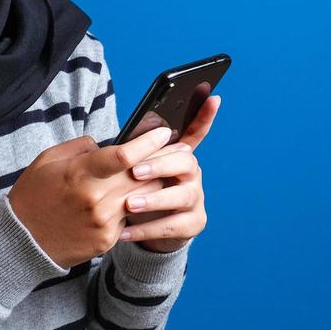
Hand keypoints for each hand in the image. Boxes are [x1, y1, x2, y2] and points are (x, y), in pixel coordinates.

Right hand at [7, 125, 178, 268]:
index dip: (148, 142)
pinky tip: (140, 197)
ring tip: (166, 170)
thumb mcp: (48, 160)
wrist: (22, 242)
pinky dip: (136, 205)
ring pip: (144, 197)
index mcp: (80, 174)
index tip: (163, 131)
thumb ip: (81, 148)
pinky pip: (131, 218)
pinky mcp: (107, 240)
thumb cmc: (34, 195)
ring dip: (156, 183)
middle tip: (178, 148)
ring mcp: (103, 222)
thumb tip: (106, 145)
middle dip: (163, 160)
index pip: (124, 155)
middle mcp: (95, 199)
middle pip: (143, 175)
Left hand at [122, 94, 221, 251]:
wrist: (142, 230)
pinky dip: (146, 229)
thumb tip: (116, 137)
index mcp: (177, 155)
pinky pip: (172, 226)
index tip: (213, 97)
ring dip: (154, 199)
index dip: (205, 115)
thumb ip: (130, 154)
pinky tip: (124, 232)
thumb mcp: (130, 171)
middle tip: (135, 172)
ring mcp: (195, 198)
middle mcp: (191, 173)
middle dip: (161, 165)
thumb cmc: (134, 191)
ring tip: (129, 204)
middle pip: (185, 161)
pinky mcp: (193, 223)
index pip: (195, 131)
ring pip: (182, 195)